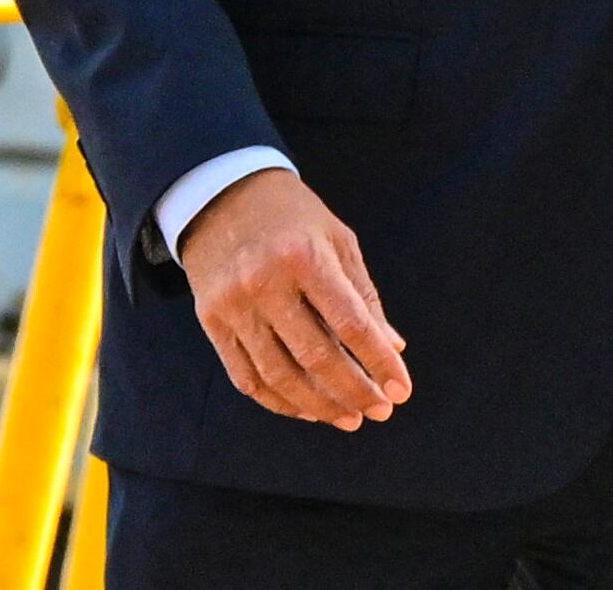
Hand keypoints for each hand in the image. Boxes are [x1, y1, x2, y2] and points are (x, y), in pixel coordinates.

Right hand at [177, 167, 412, 430]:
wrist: (221, 195)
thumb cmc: (294, 218)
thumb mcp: (337, 241)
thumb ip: (363, 296)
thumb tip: (392, 347)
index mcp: (304, 257)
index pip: (350, 323)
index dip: (378, 362)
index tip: (401, 391)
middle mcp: (264, 284)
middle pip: (315, 357)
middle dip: (353, 391)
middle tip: (380, 412)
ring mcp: (233, 306)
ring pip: (279, 376)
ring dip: (318, 406)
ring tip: (349, 418)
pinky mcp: (210, 322)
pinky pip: (246, 377)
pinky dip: (279, 401)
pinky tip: (307, 410)